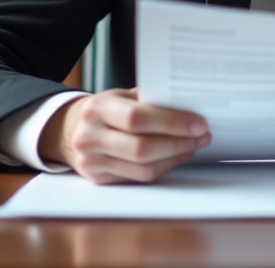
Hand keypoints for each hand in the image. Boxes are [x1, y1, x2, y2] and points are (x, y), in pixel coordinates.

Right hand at [38, 88, 210, 183]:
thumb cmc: (106, 109)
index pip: (137, 118)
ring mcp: (92, 162)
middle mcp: (90, 137)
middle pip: (142, 148)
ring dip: (175, 158)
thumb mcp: (121, 96)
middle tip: (202, 136)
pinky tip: (176, 155)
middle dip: (178, 143)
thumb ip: (150, 100)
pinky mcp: (100, 180)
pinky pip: (139, 178)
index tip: (198, 124)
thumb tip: (190, 107)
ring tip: (193, 145)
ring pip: (143, 169)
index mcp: (97, 108)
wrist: (71, 129)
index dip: (171, 123)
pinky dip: (164, 167)